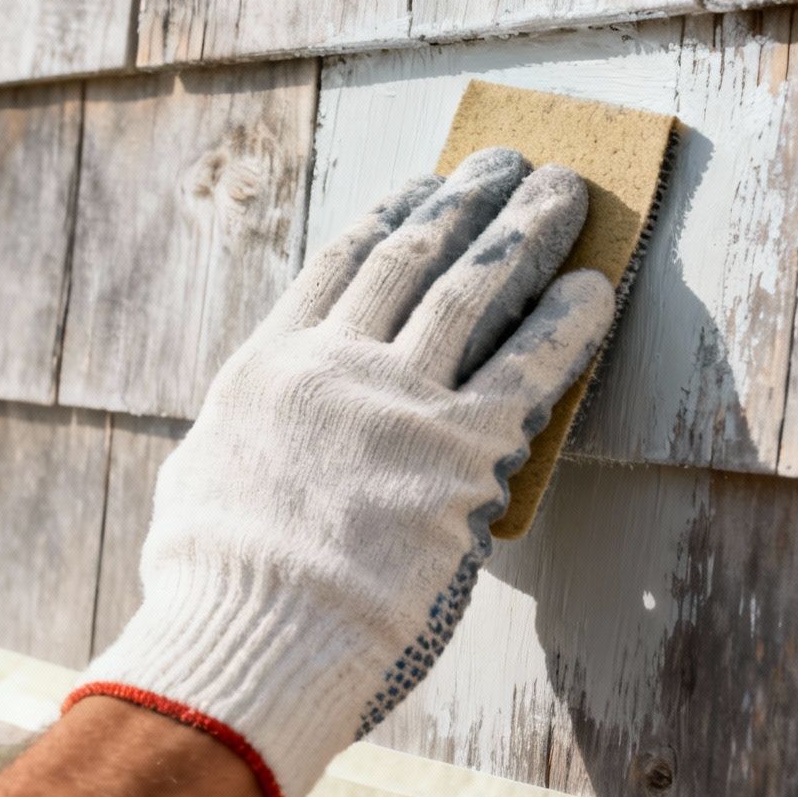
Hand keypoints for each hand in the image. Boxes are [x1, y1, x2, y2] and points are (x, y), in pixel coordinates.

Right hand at [65, 148, 615, 796]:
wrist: (254, 632)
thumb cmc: (215, 584)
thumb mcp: (199, 486)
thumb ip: (241, 438)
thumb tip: (251, 429)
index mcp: (267, 366)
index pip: (338, 266)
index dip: (388, 215)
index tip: (419, 184)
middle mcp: (333, 363)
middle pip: (413, 257)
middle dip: (465, 201)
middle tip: (504, 164)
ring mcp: (398, 399)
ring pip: (474, 288)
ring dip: (526, 230)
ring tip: (564, 191)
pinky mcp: (460, 448)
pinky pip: (529, 368)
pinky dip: (568, 322)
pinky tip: (597, 289)